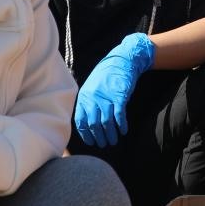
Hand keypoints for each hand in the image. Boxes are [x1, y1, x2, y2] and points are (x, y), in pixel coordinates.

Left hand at [74, 33, 154, 147]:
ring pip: (106, 123)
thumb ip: (87, 102)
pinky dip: (121, 125)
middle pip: (94, 124)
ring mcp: (106, 98)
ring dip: (111, 134)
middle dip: (99, 137)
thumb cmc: (105, 76)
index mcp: (84, 97)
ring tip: (113, 141)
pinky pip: (119, 116)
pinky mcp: (119, 97)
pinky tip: (123, 131)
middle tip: (104, 144)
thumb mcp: (91, 87)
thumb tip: (86, 122)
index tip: (92, 142)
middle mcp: (93, 99)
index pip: (81, 121)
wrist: (121, 61)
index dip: (86, 134)